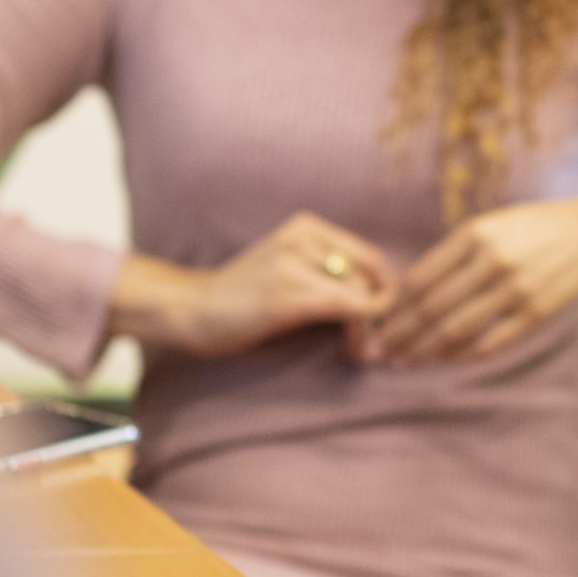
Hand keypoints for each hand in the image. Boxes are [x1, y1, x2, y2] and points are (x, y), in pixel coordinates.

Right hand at [123, 212, 395, 357]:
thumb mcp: (290, 268)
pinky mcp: (288, 293)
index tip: (378, 321)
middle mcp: (302, 236)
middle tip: (374, 343)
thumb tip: (385, 296)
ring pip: (362, 293)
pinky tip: (355, 350)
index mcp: (307, 226)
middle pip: (371, 275)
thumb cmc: (245, 297)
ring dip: (371, 327)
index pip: (370, 256)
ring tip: (362, 351)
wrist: (192, 308)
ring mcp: (293, 262)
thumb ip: (330, 271)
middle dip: (381, 312)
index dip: (384, 291)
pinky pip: (347, 308)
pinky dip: (360, 332)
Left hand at [351, 191, 577, 365]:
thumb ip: (455, 254)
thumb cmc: (535, 228)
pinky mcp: (535, 313)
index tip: (378, 323)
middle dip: (400, 335)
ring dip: (425, 351)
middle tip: (378, 352)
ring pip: (457, 330)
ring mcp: (515, 290)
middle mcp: (492, 262)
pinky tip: (445, 361)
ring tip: (404, 363)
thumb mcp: (491, 225)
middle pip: (432, 308)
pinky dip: (463, 356)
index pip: (421, 279)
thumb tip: (412, 293)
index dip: (396, 307)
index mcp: (475, 235)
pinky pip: (490, 343)